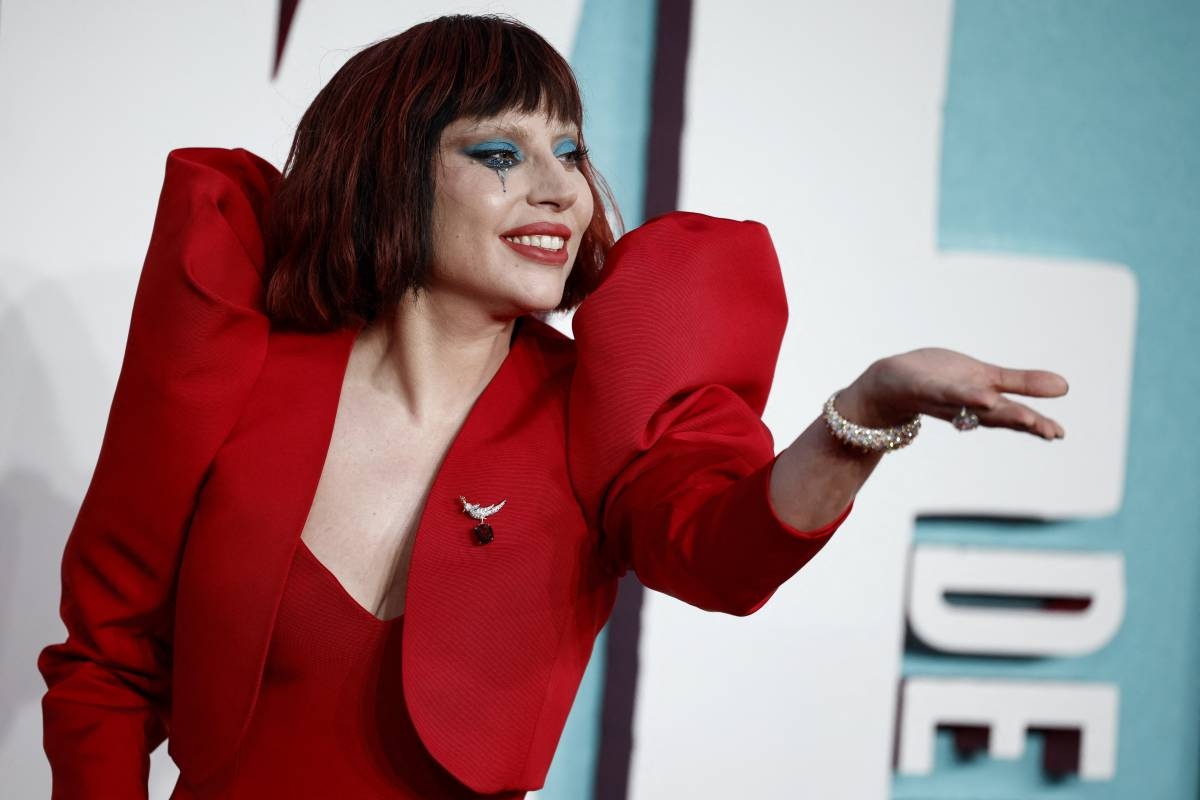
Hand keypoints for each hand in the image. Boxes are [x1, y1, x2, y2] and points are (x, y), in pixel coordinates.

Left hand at [836, 348, 1068, 439]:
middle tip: (1052, 432)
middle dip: (1024, 423)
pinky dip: (964, 395)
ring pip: (974, 407)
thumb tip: (1065, 387)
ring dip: (999, 412)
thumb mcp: (985, 378)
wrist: (889, 383)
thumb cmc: (939, 380)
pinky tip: (983, 397)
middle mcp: (966, 406)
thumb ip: (1021, 383)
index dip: (1035, 425)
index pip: (1012, 415)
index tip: (1059, 434)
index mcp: (983, 403)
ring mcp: (945, 398)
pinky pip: (946, 392)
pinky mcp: (925, 387)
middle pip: (997, 416)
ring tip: (1026, 418)